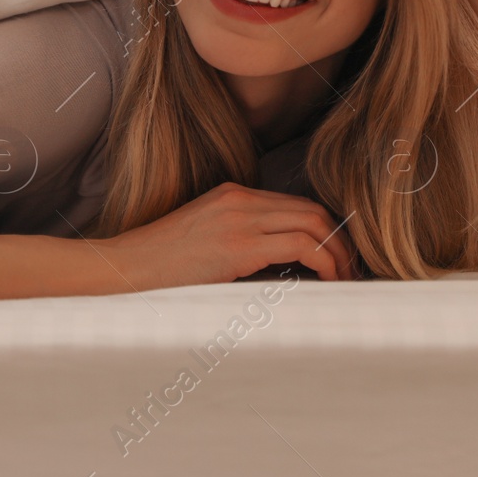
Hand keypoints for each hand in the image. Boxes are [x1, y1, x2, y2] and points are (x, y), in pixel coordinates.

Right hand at [105, 182, 359, 288]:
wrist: (125, 271)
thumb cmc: (161, 269)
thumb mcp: (206, 243)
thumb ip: (243, 243)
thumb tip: (288, 270)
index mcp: (234, 195)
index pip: (298, 205)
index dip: (328, 230)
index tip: (339, 258)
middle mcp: (241, 199)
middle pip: (313, 210)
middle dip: (341, 241)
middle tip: (352, 271)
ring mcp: (240, 218)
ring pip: (313, 224)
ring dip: (338, 254)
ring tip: (345, 280)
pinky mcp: (239, 244)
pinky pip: (300, 245)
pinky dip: (324, 261)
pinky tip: (328, 281)